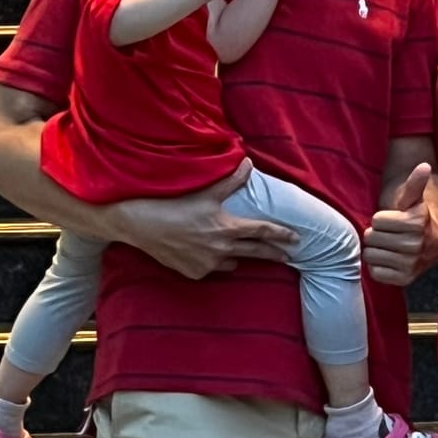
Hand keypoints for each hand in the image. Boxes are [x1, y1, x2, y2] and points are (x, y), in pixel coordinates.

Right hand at [111, 163, 291, 277]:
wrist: (141, 224)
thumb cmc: (174, 204)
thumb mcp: (206, 191)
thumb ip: (231, 180)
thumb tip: (249, 163)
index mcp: (228, 228)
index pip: (263, 231)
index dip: (282, 234)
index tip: (296, 238)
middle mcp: (222, 249)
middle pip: (257, 252)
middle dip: (274, 253)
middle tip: (287, 256)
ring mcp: (208, 264)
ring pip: (233, 263)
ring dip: (236, 256)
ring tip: (235, 250)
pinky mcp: (195, 274)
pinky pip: (212, 269)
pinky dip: (212, 262)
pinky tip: (204, 253)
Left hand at [363, 159, 437, 286]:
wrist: (430, 235)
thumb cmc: (413, 212)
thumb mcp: (411, 196)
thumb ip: (415, 182)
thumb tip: (424, 166)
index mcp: (419, 222)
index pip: (376, 221)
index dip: (381, 218)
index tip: (394, 218)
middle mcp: (418, 245)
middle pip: (371, 238)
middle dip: (377, 233)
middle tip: (390, 233)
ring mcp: (413, 264)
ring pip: (371, 255)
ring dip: (376, 249)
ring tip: (389, 245)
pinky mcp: (406, 279)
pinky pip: (376, 272)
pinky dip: (378, 266)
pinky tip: (389, 259)